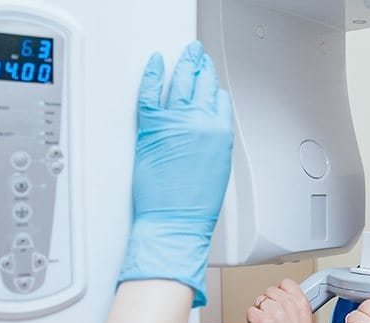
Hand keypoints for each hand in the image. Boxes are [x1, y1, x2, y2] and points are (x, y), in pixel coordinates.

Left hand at [117, 41, 233, 307]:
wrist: (175, 221)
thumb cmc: (195, 205)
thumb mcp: (218, 168)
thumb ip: (213, 141)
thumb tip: (205, 129)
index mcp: (220, 133)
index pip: (220, 99)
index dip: (214, 89)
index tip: (210, 81)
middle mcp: (199, 122)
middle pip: (201, 84)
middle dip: (201, 67)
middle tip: (198, 55)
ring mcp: (174, 122)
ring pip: (180, 82)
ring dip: (184, 64)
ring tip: (185, 54)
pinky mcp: (151, 127)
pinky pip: (150, 91)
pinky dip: (152, 74)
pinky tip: (156, 63)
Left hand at [246, 279, 323, 322]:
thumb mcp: (307, 319)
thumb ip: (294, 306)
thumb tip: (281, 303)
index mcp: (301, 301)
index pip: (285, 283)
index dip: (280, 292)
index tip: (279, 300)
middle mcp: (288, 303)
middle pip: (269, 291)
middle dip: (269, 303)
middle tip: (273, 318)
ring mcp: (275, 311)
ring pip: (259, 301)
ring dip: (260, 312)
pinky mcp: (263, 321)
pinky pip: (250, 312)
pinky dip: (252, 321)